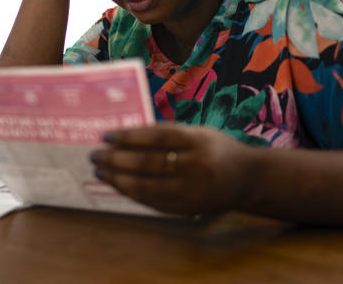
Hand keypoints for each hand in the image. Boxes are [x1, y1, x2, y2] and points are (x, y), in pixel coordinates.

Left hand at [90, 123, 252, 215]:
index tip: (107, 135)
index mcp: (198, 140)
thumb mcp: (197, 133)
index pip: (157, 136)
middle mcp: (196, 165)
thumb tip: (125, 136)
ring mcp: (192, 190)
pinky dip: (132, 193)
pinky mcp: (188, 208)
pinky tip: (117, 185)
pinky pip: (154, 202)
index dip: (129, 136)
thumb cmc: (215, 148)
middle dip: (117, 159)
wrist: (246, 178)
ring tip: (101, 171)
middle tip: (95, 155)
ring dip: (119, 179)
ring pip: (148, 186)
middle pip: (149, 163)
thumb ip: (167, 134)